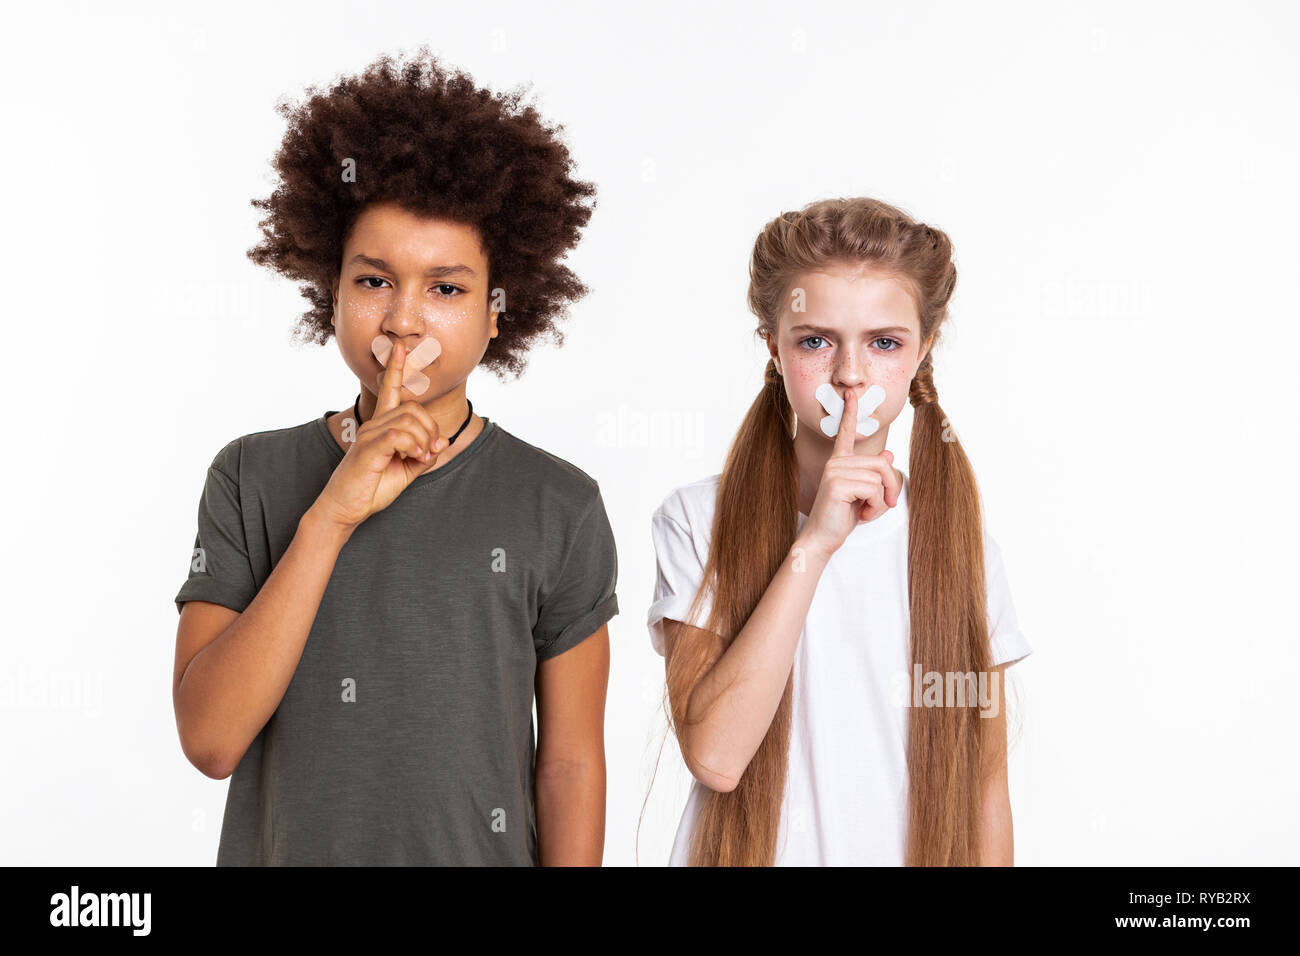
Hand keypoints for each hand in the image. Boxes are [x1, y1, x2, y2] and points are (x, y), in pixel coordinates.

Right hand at [311, 340, 446, 530]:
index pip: (389, 389)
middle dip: (431, 429)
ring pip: (409, 420)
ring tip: (421, 458)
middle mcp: (373, 425)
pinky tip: (415, 458)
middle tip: (430, 452)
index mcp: (381, 426)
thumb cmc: (372, 488)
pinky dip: (414, 446)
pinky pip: (398, 435)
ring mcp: (369, 435)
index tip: (399, 347)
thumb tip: (442, 441)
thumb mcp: (407, 469)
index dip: (395, 368)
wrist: (345, 509)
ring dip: (424, 440)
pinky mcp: (368, 448)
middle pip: (414, 409)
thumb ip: (424, 454)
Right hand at [799, 385, 901, 558]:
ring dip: (880, 500)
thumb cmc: (841, 517)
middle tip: (884, 504)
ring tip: (866, 511)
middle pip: (880, 464)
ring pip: (879, 477)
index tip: (850, 393)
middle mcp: (835, 462)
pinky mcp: (837, 484)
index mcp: (839, 462)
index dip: (850, 412)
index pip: (845, 433)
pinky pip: (873, 489)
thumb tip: (888, 454)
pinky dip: (875, 506)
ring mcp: (835, 471)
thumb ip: (875, 474)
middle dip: (890, 487)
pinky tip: (861, 514)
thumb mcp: (864, 494)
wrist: (822, 538)